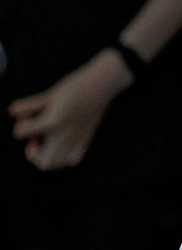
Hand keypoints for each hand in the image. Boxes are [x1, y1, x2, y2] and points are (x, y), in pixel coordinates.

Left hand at [8, 49, 132, 169]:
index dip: (20, 123)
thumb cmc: (76, 86)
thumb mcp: (49, 93)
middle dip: (33, 153)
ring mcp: (78, 141)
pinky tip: (61, 144)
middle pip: (42, 161)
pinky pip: (70, 160)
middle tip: (35, 137)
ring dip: (46, 156)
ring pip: (56, 164)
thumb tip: (11, 112)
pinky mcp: (86, 142)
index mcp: (53, 122)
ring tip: (47, 141)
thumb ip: (28, 105)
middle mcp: (65, 136)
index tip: (26, 115)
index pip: (21, 132)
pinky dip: (62, 157)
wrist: (103, 85)